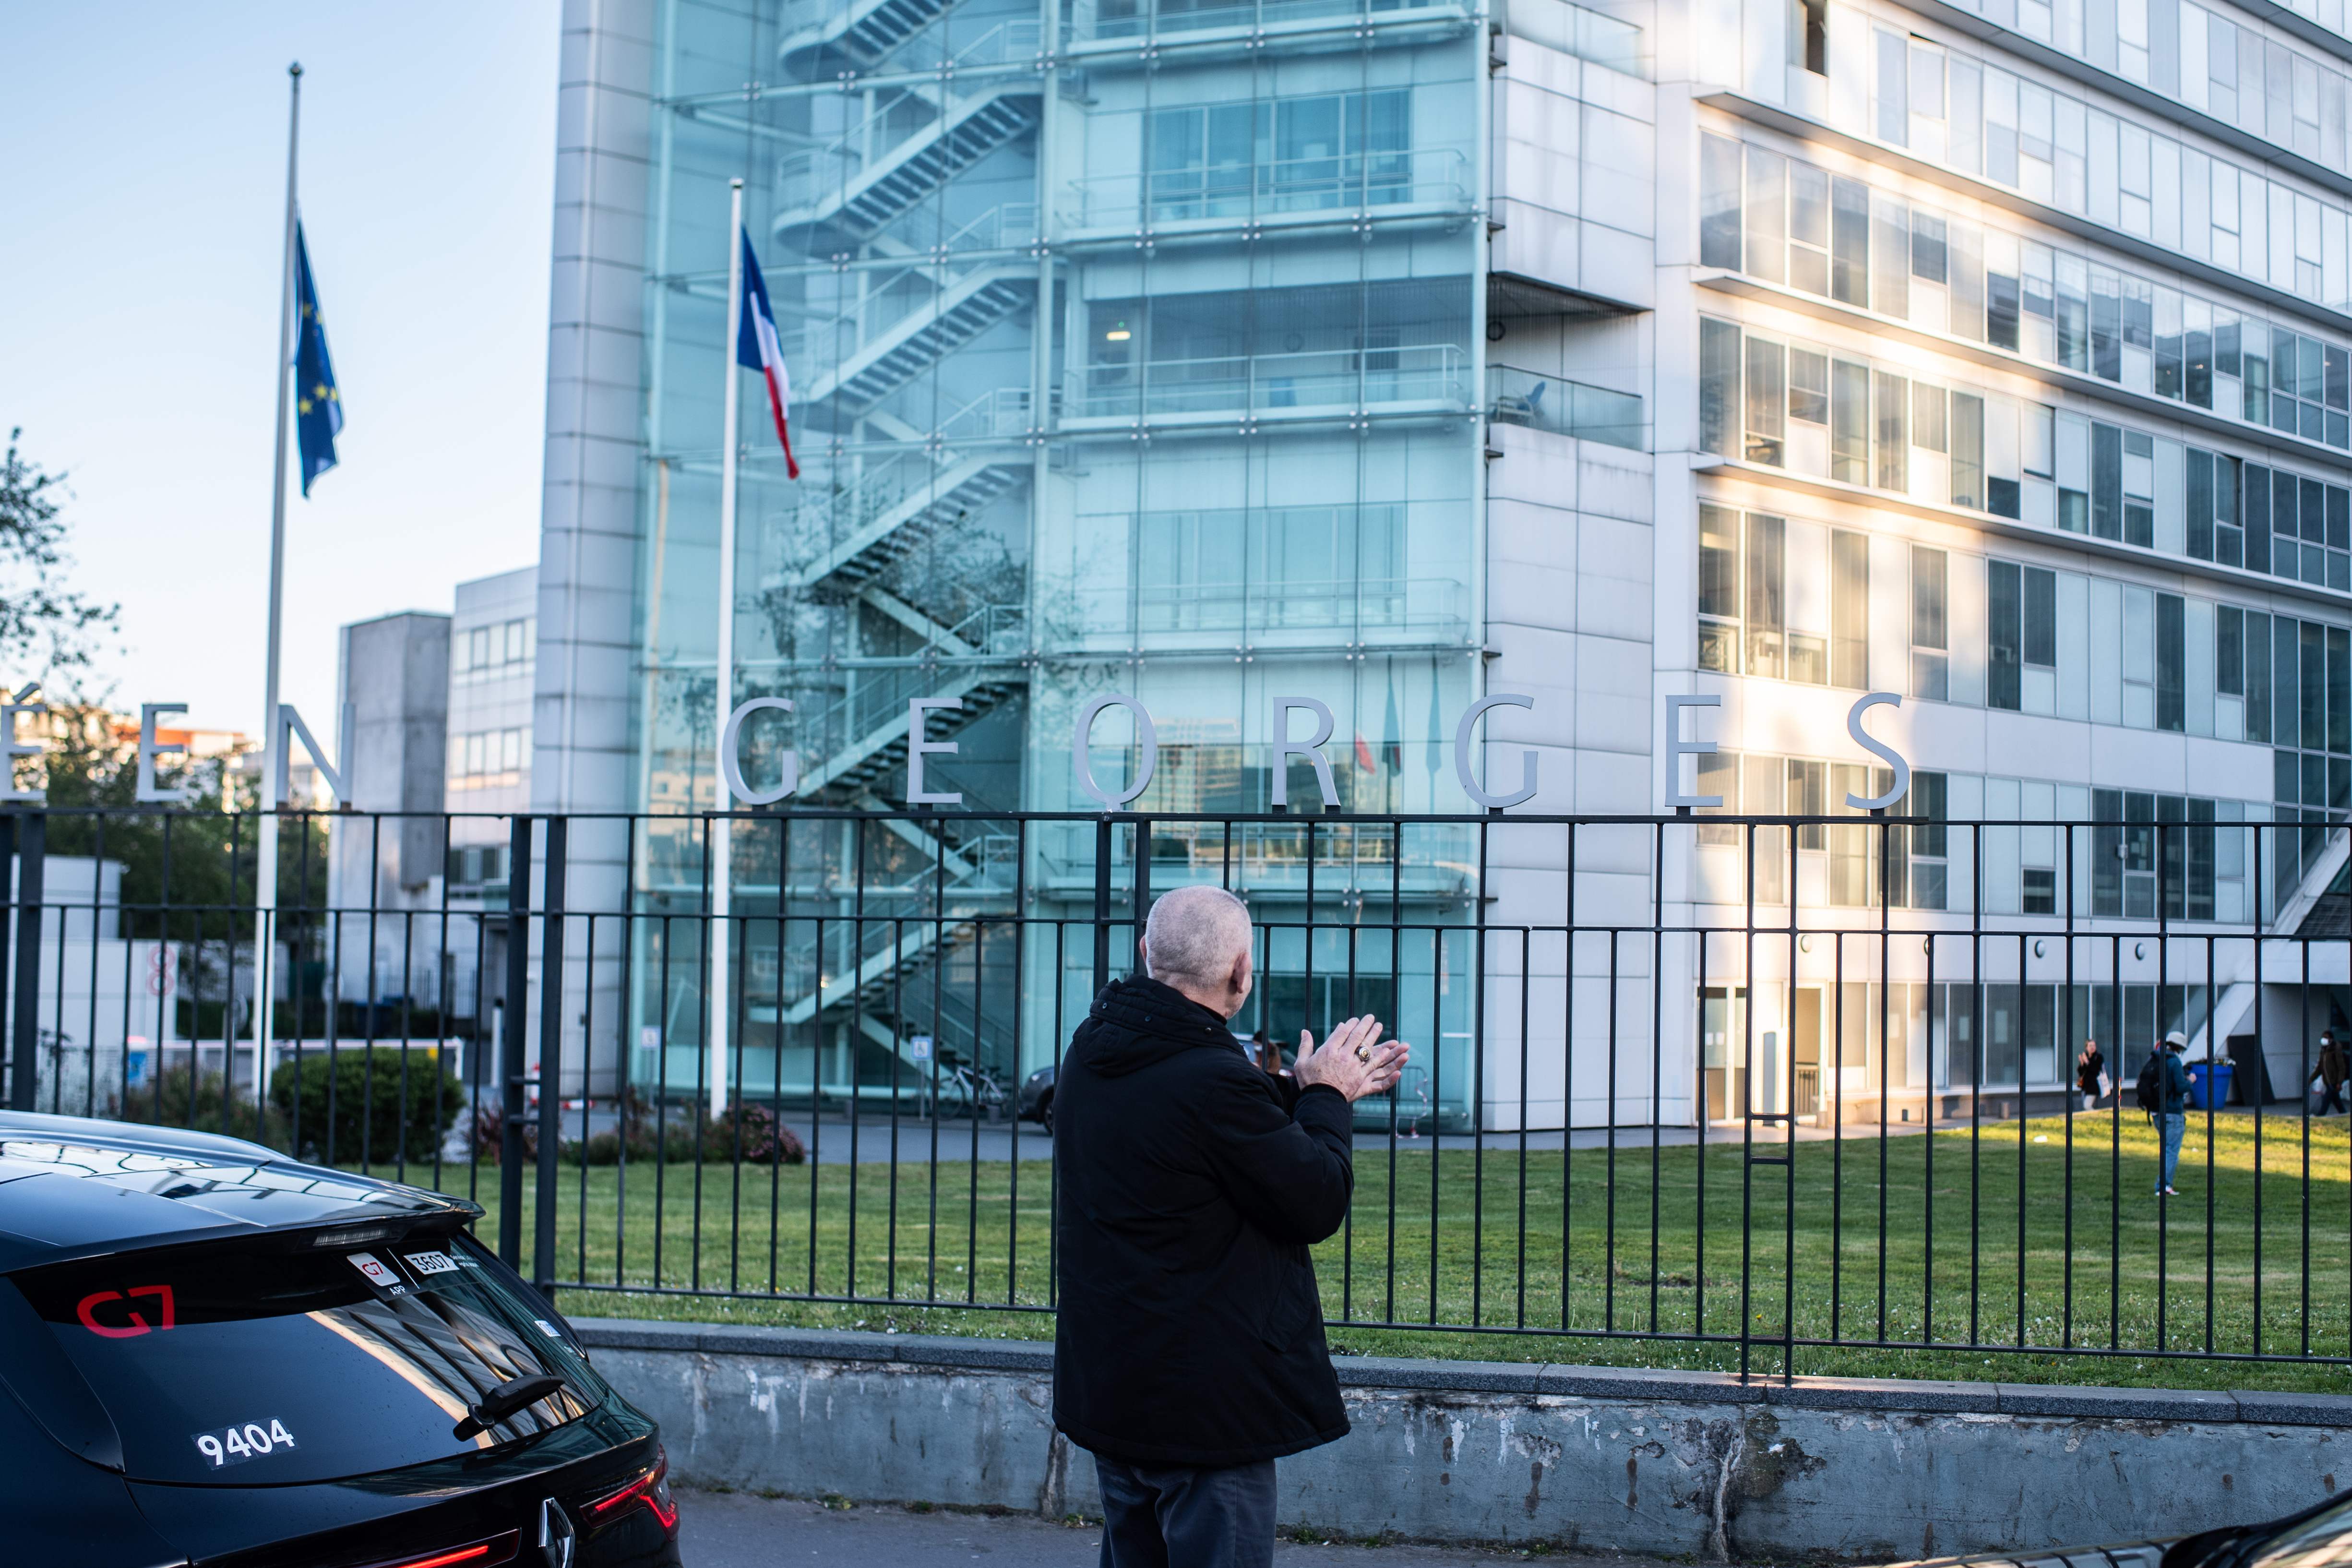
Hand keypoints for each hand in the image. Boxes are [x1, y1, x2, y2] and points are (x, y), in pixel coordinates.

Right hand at [1292, 1015, 1408, 1102]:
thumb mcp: (1301, 1063)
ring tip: (1379, 1026)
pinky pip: (1372, 1064)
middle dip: (1364, 1025)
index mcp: (1328, 1050)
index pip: (1342, 1032)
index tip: (1355, 1019)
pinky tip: (1385, 1050)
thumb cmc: (1309, 1082)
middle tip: (1371, 1017)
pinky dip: (1379, 1056)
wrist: (1320, 1100)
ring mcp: (1353, 1066)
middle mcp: (1343, 1055)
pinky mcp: (1359, 1077)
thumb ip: (1305, 1046)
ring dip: (1373, 1035)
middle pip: (1356, 1036)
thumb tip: (1304, 1031)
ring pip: (1366, 1047)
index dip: (1350, 1024)